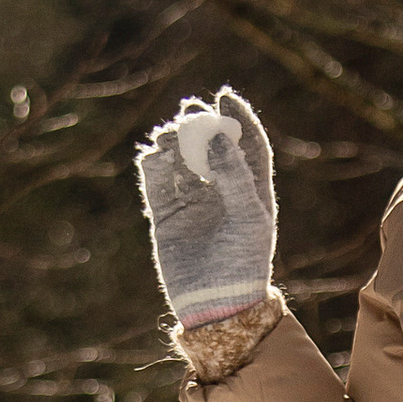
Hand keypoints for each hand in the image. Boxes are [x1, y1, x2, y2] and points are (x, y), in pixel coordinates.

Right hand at [134, 85, 277, 326]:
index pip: (245, 144)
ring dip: (174, 143)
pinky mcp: (166, 217)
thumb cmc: (243, 263)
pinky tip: (152, 155)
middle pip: (209, 146)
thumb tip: (213, 136)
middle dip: (199, 125)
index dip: (236, 118)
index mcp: (250, 189)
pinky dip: (153, 166)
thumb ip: (233, 175)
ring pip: (180, 160)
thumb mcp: (248, 216)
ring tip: (169, 136)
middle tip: (189, 111)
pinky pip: (157, 183)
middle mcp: (221, 191)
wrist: (217, 304)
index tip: (224, 96)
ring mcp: (192, 203)